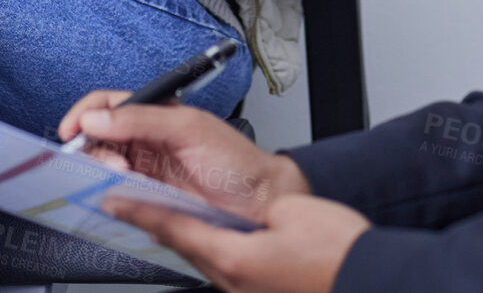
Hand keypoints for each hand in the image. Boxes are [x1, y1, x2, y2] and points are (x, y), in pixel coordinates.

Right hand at [56, 94, 308, 220]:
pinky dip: (111, 194)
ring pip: (103, 166)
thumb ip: (141, 120)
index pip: (107, 104)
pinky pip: (116, 194)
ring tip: (123, 177)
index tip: (71, 131)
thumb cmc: (234, 160)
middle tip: (110, 162)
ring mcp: (146, 169)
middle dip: (93, 147)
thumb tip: (96, 118)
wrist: (259, 202)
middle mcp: (146, 139)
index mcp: (154, 112)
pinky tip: (123, 196)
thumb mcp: (188, 128)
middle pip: (98, 136)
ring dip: (103, 171)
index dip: (84, 114)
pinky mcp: (148, 198)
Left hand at [104, 192, 370, 292]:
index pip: (174, 228)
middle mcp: (233, 280)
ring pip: (200, 255)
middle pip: (181, 244)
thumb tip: (239, 203)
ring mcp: (243, 289)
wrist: (369, 281)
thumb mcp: (294, 215)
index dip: (140, 210)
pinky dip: (206, 244)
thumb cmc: (338, 256)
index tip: (112, 199)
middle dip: (154, 220)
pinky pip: (220, 264)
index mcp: (235, 258)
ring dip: (180, 233)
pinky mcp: (256, 290)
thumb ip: (256, 210)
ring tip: (160, 213)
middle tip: (127, 201)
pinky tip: (210, 236)